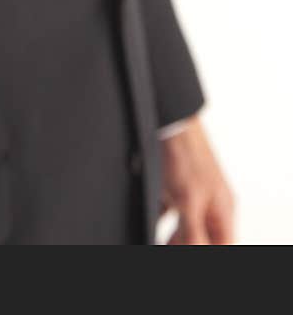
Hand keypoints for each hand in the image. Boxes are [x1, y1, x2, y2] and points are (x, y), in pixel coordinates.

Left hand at [159, 116, 234, 243]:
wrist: (168, 120)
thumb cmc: (186, 154)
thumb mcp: (189, 201)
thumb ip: (194, 233)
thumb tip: (197, 250)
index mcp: (222, 210)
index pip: (222, 245)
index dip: (207, 250)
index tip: (187, 250)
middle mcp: (210, 204)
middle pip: (202, 238)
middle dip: (185, 244)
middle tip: (169, 245)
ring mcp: (192, 194)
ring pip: (184, 227)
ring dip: (172, 236)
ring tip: (159, 238)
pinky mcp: (173, 186)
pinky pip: (167, 210)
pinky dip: (158, 218)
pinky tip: (147, 220)